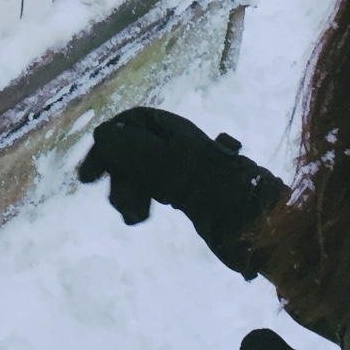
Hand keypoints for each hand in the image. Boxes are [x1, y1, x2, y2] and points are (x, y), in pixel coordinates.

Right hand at [77, 107, 282, 274]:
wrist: (261, 227)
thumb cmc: (222, 195)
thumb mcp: (176, 169)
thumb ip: (138, 150)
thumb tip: (103, 135)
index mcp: (177, 132)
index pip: (132, 122)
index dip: (108, 142)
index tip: (88, 176)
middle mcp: (178, 146)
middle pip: (131, 149)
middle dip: (118, 174)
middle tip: (118, 204)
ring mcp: (183, 171)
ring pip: (139, 172)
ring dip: (128, 192)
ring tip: (135, 216)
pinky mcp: (188, 195)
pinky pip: (152, 190)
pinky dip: (141, 201)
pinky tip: (141, 217)